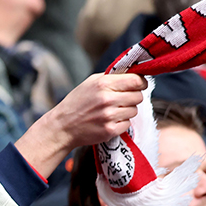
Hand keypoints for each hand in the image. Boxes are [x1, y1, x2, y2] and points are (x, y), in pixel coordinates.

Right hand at [14, 73, 147, 177]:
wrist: (63, 126)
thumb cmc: (77, 102)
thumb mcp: (91, 82)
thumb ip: (112, 77)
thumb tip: (135, 75)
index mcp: (103, 83)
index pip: (136, 80)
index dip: (141, 82)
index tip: (139, 85)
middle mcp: (107, 99)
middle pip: (138, 96)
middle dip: (133, 97)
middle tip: (123, 99)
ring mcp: (109, 116)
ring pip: (134, 110)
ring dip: (127, 110)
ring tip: (113, 110)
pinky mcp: (110, 130)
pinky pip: (128, 123)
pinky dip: (122, 122)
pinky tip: (110, 120)